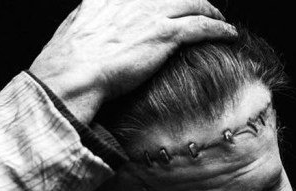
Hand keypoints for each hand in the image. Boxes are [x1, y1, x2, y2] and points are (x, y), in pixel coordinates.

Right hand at [29, 0, 235, 121]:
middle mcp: (132, 0)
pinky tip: (229, 33)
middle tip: (201, 8)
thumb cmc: (65, 66)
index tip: (171, 3)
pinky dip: (219, 28)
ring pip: (192, 3)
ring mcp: (150, 14)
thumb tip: (89, 27)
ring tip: (218, 18)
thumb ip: (89, 22)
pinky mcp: (164, 34)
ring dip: (209, 10)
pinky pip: (202, 26)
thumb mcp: (73, 32)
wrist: (70, 78)